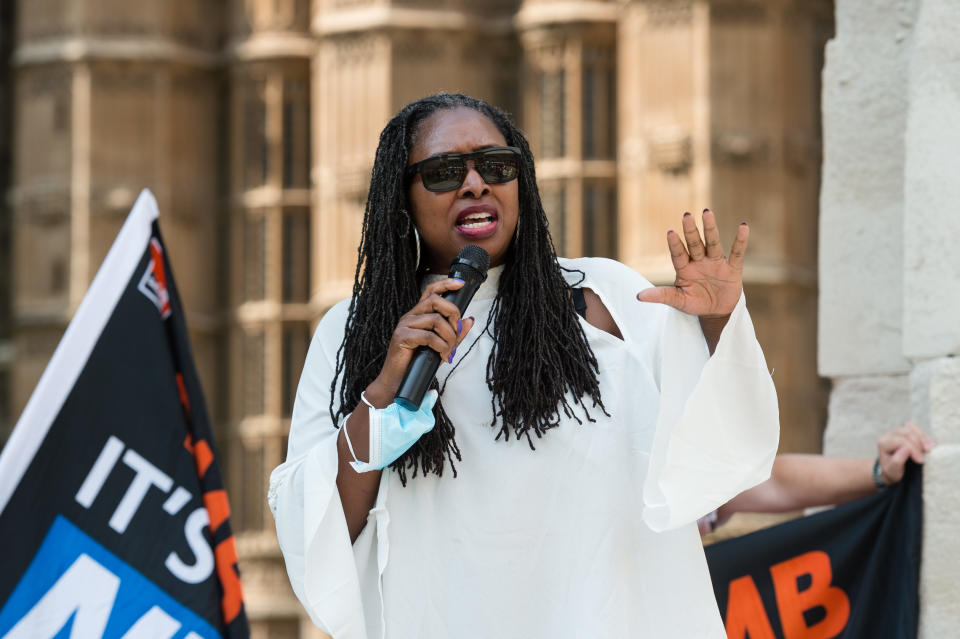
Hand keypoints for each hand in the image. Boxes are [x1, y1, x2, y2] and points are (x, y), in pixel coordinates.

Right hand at [368, 278, 475, 401]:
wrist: (398, 382)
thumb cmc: (417, 363)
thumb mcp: (441, 346)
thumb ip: (455, 333)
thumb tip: (469, 320)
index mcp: (418, 315)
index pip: (430, 292)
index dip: (445, 284)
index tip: (460, 284)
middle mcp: (410, 316)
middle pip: (435, 300)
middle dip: (453, 313)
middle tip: (458, 331)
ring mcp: (404, 326)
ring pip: (435, 319)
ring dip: (449, 337)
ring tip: (449, 351)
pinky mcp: (402, 337)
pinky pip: (429, 336)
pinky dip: (441, 347)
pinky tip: (442, 356)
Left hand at [636, 209, 747, 317]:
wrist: (716, 312)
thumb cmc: (694, 303)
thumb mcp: (678, 300)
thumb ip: (661, 296)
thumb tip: (638, 296)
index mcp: (685, 268)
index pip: (678, 254)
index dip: (675, 244)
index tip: (670, 232)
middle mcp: (699, 261)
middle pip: (694, 244)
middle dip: (691, 230)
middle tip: (686, 215)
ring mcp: (716, 263)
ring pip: (712, 243)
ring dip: (710, 229)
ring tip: (707, 212)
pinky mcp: (732, 269)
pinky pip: (737, 253)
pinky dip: (740, 241)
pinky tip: (743, 227)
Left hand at [877, 421, 934, 483]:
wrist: (892, 468)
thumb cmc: (892, 470)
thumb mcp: (893, 470)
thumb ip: (897, 461)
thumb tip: (905, 449)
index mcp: (883, 443)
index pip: (900, 441)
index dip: (913, 450)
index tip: (921, 461)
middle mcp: (888, 435)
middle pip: (907, 433)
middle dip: (919, 444)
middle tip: (927, 454)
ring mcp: (896, 431)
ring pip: (911, 428)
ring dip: (922, 438)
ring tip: (930, 448)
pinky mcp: (903, 430)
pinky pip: (913, 426)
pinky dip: (922, 434)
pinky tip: (929, 443)